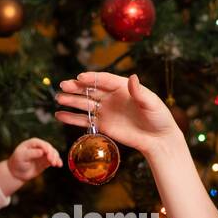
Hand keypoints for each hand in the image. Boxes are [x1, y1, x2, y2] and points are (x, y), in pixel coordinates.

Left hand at [7, 137, 61, 181]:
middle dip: (52, 154)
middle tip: (52, 162)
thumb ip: (31, 153)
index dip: (46, 148)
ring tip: (56, 164)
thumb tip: (42, 151)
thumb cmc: (17, 163)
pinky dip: (58, 161)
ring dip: (56, 158)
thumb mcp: (22, 157)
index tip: (48, 154)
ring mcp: (44, 154)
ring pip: (53, 153)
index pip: (41, 143)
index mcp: (32, 143)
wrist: (17, 173)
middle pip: (49, 148)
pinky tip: (59, 165)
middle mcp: (39, 147)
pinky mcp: (46, 161)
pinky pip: (54, 160)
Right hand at [54, 72, 183, 158]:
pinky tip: (59, 115)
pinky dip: (72, 118)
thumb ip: (140, 92)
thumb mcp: (152, 103)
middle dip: (76, 87)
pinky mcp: (102, 125)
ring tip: (59, 98)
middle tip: (63, 85)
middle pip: (90, 90)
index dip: (92, 78)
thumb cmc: (158, 118)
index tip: (80, 78)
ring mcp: (105, 111)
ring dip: (71, 101)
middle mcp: (111, 97)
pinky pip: (84, 120)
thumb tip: (132, 77)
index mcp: (122, 87)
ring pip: (84, 103)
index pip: (104, 80)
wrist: (158, 139)